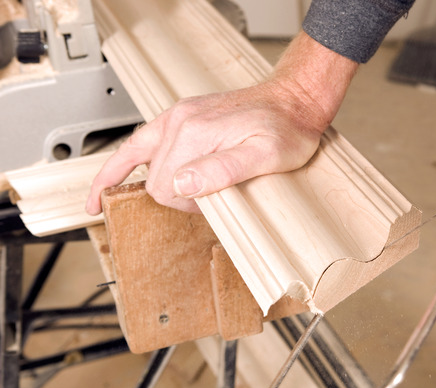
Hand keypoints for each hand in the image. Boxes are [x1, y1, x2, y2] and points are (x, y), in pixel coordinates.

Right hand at [86, 33, 357, 213]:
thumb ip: (223, 169)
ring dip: (137, 182)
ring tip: (117, 202)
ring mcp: (179, 116)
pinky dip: (124, 163)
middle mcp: (180, 121)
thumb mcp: (266, 156)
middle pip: (151, 177)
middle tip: (203, 205)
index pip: (162, 186)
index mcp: (194, 133)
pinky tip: (111, 181)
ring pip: (138, 159)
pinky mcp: (184, 116)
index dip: (181, 206)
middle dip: (170, 199)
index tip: (207, 208)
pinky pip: (143, 141)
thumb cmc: (288, 130)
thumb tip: (181, 184)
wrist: (295, 101)